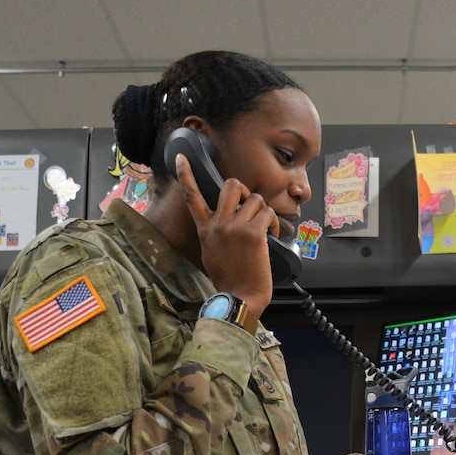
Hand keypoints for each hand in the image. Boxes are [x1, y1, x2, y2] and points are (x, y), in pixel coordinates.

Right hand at [175, 152, 277, 316]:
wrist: (239, 296)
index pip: (191, 196)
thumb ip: (215, 232)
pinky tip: (272, 235)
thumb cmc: (229, 278)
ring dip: (264, 211)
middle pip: (231, 185)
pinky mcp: (253, 233)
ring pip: (255, 199)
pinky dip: (274, 222)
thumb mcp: (211, 252)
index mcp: (205, 229)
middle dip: (245, 191)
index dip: (186, 175)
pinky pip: (267, 213)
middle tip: (250, 207)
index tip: (181, 158)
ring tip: (265, 228)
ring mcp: (235, 227)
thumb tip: (226, 221)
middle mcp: (218, 224)